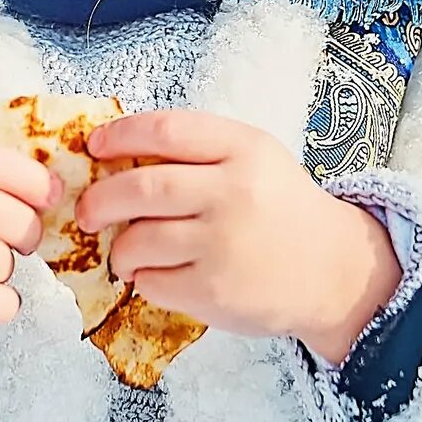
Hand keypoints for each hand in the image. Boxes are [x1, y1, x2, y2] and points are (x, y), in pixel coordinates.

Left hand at [77, 110, 400, 363]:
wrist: (334, 271)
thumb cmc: (283, 211)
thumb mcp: (256, 161)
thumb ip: (200, 152)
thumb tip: (116, 156)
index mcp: (244, 149)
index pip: (166, 130)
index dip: (120, 135)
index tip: (95, 147)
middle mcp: (233, 192)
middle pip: (140, 188)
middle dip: (99, 200)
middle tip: (87, 211)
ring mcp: (223, 244)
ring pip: (138, 240)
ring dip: (119, 248)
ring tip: (124, 252)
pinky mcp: (215, 291)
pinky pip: (152, 282)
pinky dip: (142, 279)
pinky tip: (156, 276)